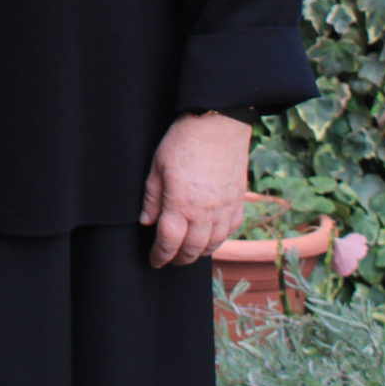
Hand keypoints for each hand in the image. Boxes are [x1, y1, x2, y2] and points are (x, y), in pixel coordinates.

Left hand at [139, 112, 251, 267]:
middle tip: (170, 259)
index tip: (154, 261)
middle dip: (179, 258)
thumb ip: (153, 197)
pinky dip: (220, 239)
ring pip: (214, 243)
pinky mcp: (238, 201)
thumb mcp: (157, 166)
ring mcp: (224, 208)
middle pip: (192, 249)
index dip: (160, 255)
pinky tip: (212, 238)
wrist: (218, 124)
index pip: (168, 242)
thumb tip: (146, 221)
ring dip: (200, 252)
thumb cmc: (183, 141)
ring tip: (189, 252)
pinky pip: (231, 229)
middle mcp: (205, 213)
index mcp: (180, 205)